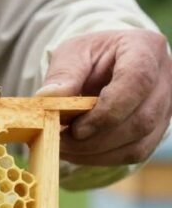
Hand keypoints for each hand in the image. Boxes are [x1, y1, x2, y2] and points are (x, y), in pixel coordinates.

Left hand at [36, 29, 170, 166]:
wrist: (105, 64)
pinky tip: (78, 152)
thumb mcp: (71, 54)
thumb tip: (47, 99)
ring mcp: (165, 106)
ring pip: (138, 143)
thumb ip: (62, 75)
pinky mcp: (157, 129)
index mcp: (144, 49)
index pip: (137, 81)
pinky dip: (102, 158)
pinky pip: (134, 153)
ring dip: (96, 152)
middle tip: (60, 141)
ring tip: (64, 146)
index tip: (76, 129)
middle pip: (140, 120)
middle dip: (95, 139)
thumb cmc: (89, 56)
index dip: (107, 111)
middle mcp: (164, 78)